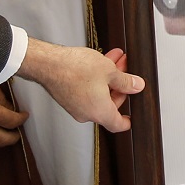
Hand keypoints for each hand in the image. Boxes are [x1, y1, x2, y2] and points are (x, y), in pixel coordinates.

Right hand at [15, 41, 143, 132]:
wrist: (47, 64)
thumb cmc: (75, 69)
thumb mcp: (109, 71)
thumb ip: (126, 81)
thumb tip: (137, 86)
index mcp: (100, 112)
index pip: (118, 125)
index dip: (127, 121)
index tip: (131, 117)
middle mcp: (86, 114)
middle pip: (110, 104)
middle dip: (119, 85)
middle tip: (125, 68)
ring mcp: (75, 106)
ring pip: (98, 94)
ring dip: (108, 78)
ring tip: (115, 59)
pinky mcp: (67, 98)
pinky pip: (87, 91)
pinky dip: (95, 79)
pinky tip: (100, 61)